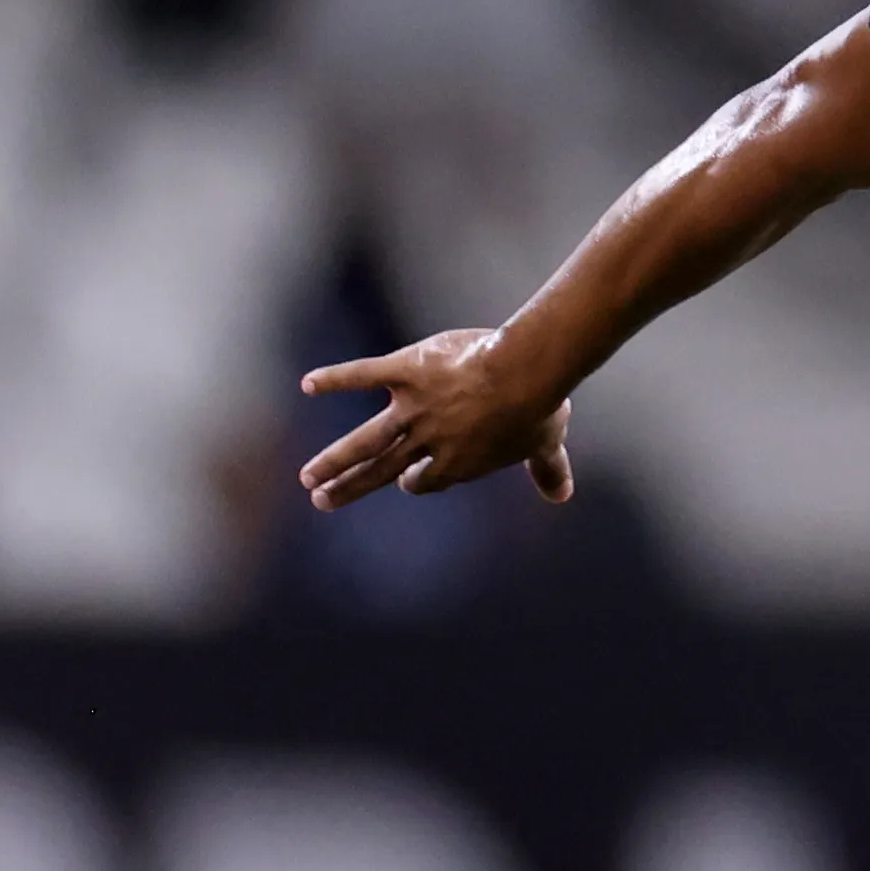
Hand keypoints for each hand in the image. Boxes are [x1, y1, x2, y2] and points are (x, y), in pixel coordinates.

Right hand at [298, 327, 575, 509]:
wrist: (525, 375)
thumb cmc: (538, 409)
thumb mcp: (546, 444)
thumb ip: (549, 470)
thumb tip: (561, 495)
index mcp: (458, 463)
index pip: (427, 479)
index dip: (415, 481)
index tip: (405, 481)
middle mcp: (428, 442)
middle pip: (380, 471)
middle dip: (349, 486)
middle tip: (320, 499)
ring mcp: (413, 409)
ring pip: (364, 441)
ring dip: (334, 459)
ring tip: (308, 477)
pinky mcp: (406, 371)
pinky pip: (363, 375)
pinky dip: (335, 379)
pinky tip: (308, 385)